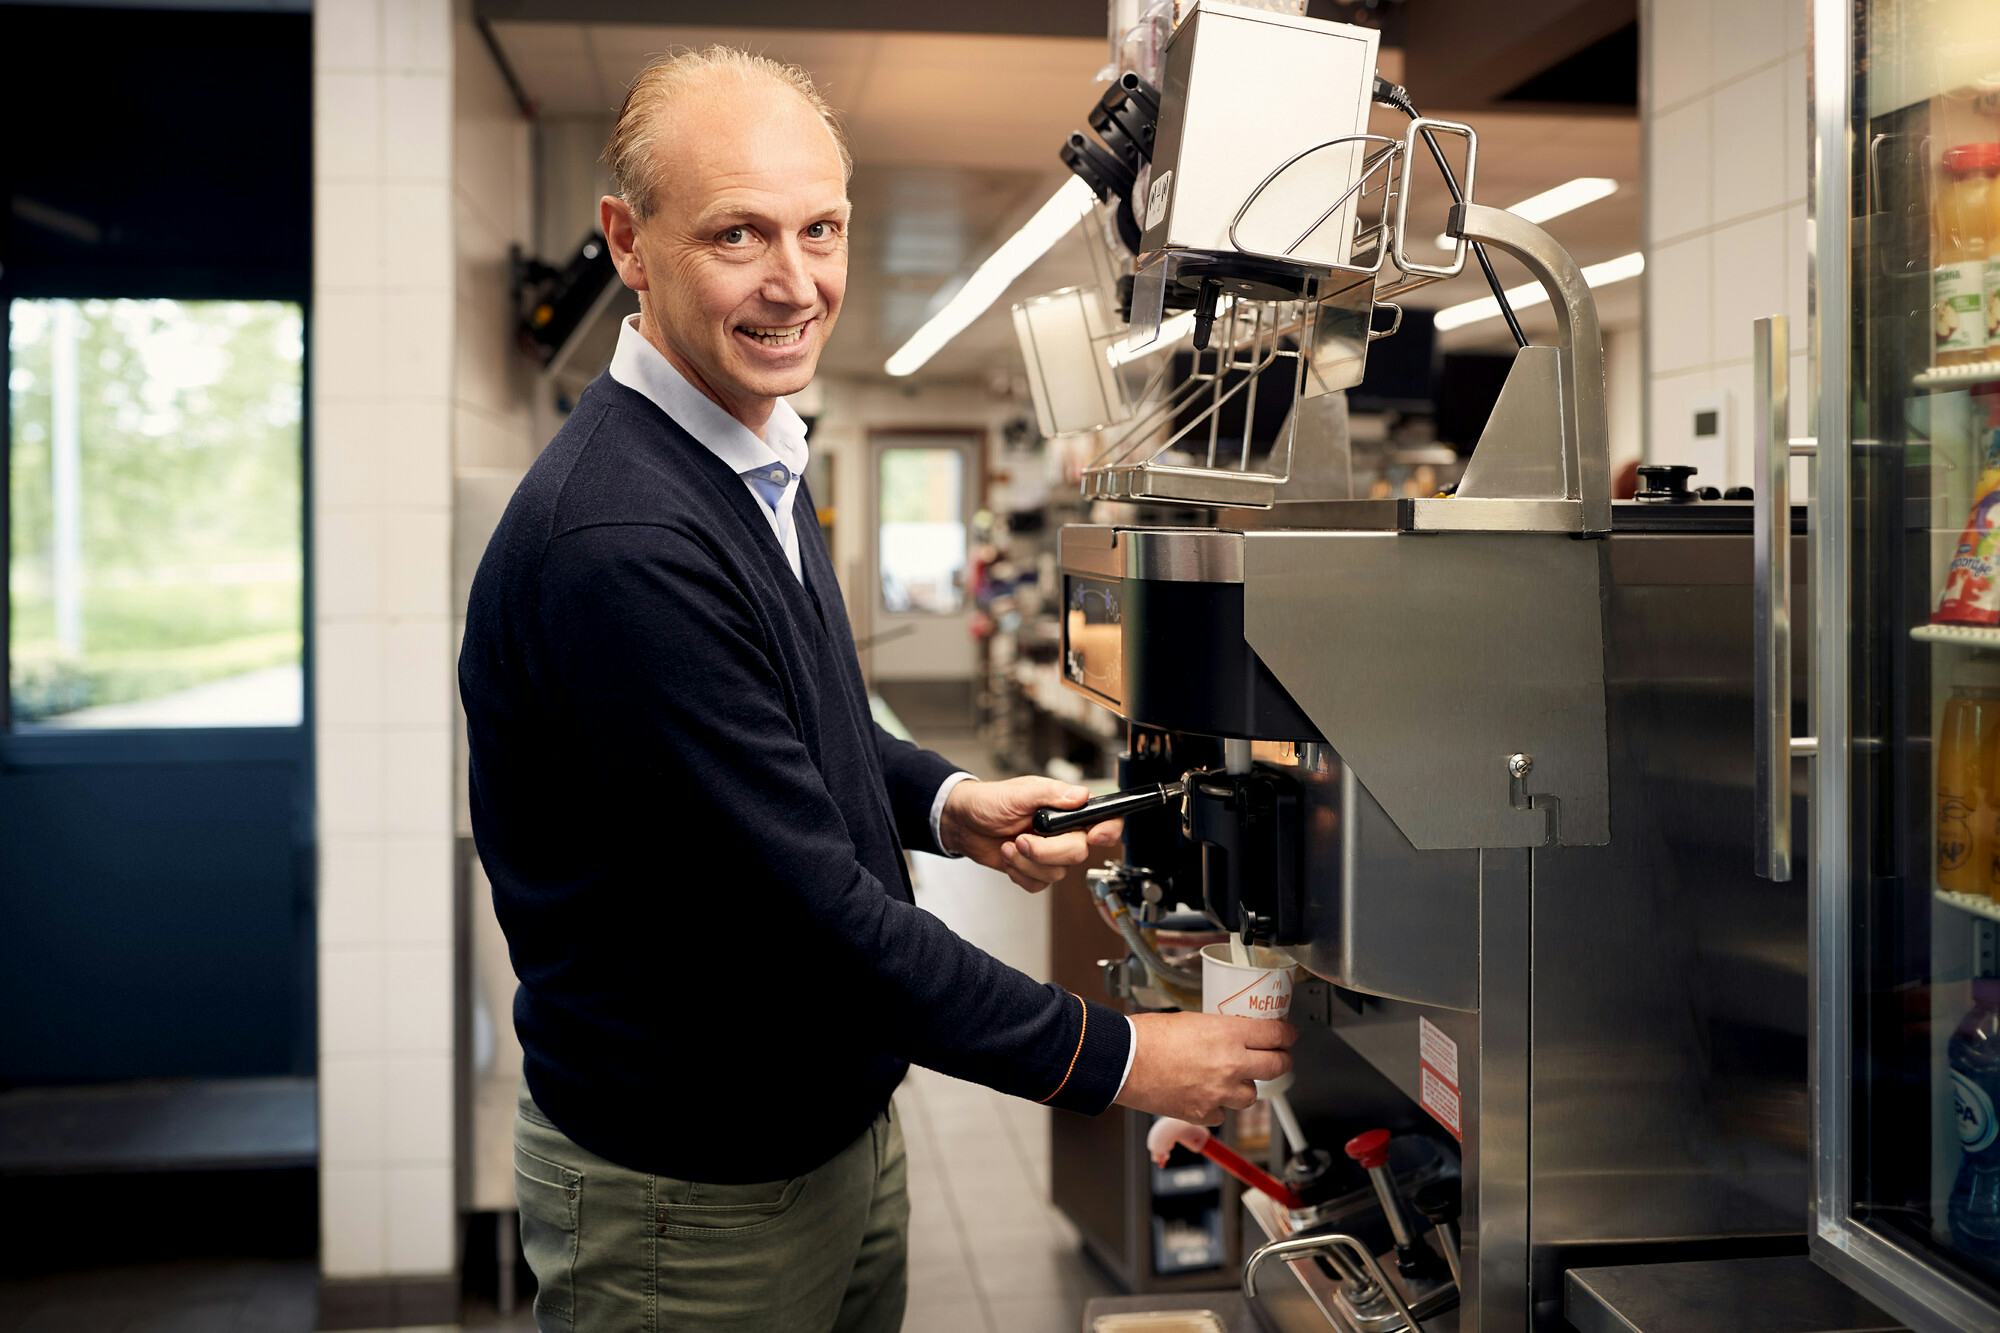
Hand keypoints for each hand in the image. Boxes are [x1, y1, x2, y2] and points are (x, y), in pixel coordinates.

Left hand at [939, 776, 1123, 892]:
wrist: (964, 823)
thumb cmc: (990, 801)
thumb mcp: (1020, 792)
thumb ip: (1051, 793)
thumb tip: (1080, 796)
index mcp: (1066, 807)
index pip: (1104, 819)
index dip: (1108, 830)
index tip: (1095, 836)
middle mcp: (1064, 831)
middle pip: (1078, 852)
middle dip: (1047, 850)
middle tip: (1022, 839)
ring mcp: (1051, 852)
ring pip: (1058, 872)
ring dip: (1027, 862)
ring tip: (1010, 845)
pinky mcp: (1036, 869)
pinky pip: (1040, 884)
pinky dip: (1020, 873)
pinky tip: (1009, 857)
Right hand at [1113, 1012, 1296, 1124]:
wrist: (1124, 1061)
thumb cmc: (1149, 1036)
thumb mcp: (1193, 1019)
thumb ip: (1221, 1030)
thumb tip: (1236, 1035)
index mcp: (1229, 1034)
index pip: (1276, 1035)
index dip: (1286, 1035)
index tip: (1286, 1036)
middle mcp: (1231, 1064)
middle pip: (1277, 1067)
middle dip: (1279, 1060)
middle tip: (1275, 1057)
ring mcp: (1220, 1093)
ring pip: (1252, 1095)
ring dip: (1245, 1086)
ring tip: (1229, 1078)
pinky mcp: (1204, 1113)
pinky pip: (1223, 1113)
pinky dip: (1218, 1105)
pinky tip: (1205, 1094)